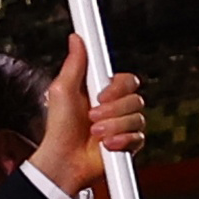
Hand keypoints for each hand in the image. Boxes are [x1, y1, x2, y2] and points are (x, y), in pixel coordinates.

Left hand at [26, 34, 140, 198]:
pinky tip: (106, 145)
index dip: (117, 86)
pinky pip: (139, 137)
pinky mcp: (130, 144)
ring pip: (137, 117)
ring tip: (94, 132)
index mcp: (103, 91)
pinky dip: (121, 140)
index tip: (101, 93)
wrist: (64, 159)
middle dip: (113, 108)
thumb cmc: (59, 127)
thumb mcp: (63, 91)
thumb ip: (74, 64)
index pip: (127, 80)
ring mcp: (124, 125)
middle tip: (92, 115)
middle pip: (136, 98)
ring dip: (113, 126)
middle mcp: (117, 107)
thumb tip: (76, 38)